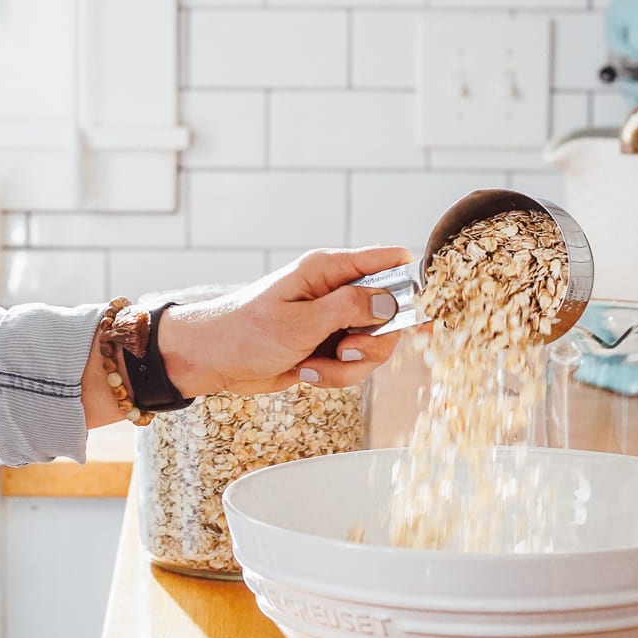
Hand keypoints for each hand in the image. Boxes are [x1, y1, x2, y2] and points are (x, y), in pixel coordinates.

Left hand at [157, 245, 412, 396]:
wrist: (211, 360)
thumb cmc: (245, 332)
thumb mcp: (300, 321)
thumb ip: (348, 309)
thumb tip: (391, 301)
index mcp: (328, 270)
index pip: (388, 261)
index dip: (412, 284)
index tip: (426, 313)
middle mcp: (335, 291)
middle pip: (390, 315)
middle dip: (373, 343)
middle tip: (345, 351)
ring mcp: (332, 321)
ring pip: (373, 347)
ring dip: (348, 367)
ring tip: (312, 366)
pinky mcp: (326, 347)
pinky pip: (352, 366)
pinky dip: (334, 376)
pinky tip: (304, 372)